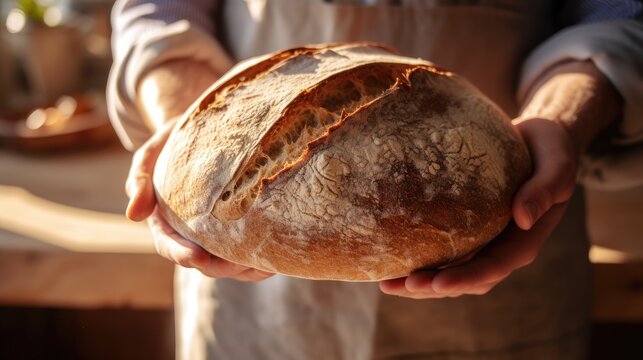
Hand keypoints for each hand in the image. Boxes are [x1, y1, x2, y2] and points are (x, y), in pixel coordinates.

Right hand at [125, 120, 273, 281]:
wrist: (205, 131)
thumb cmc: (176, 141)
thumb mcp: (153, 152)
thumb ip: (140, 178)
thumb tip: (133, 216)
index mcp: (166, 221)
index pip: (169, 245)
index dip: (181, 255)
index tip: (197, 257)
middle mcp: (192, 234)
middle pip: (205, 262)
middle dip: (224, 267)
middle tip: (245, 263)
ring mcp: (216, 235)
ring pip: (230, 263)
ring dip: (247, 269)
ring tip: (267, 265)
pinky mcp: (238, 229)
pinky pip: (249, 253)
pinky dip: (261, 261)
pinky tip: (277, 260)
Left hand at [380, 59, 621, 298]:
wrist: (540, 142)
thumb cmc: (551, 151)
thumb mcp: (557, 166)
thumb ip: (544, 190)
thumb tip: (523, 218)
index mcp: (523, 241)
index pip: (492, 268)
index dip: (465, 278)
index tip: (438, 284)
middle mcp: (501, 248)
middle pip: (465, 278)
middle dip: (432, 287)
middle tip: (398, 286)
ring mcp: (484, 241)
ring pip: (450, 271)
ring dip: (421, 281)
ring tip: (387, 284)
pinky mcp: (468, 229)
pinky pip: (443, 249)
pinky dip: (420, 257)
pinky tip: (392, 257)